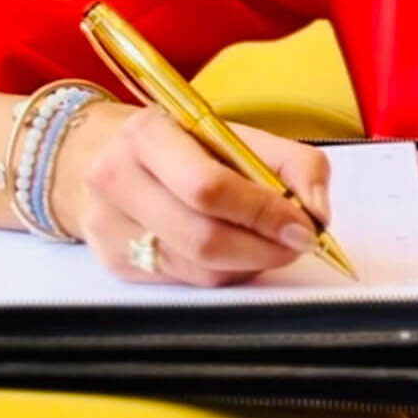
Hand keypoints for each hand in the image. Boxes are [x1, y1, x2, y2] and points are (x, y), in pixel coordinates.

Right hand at [50, 101, 332, 286]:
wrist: (98, 152)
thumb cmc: (179, 143)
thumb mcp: (234, 133)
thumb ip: (292, 163)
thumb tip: (318, 211)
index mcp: (148, 134)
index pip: (209, 187)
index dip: (263, 212)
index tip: (303, 225)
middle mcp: (117, 179)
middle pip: (202, 237)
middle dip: (263, 248)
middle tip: (295, 244)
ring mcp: (109, 226)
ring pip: (197, 269)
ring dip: (248, 265)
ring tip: (270, 246)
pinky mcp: (113, 262)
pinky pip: (184, 283)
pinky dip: (223, 274)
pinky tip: (235, 254)